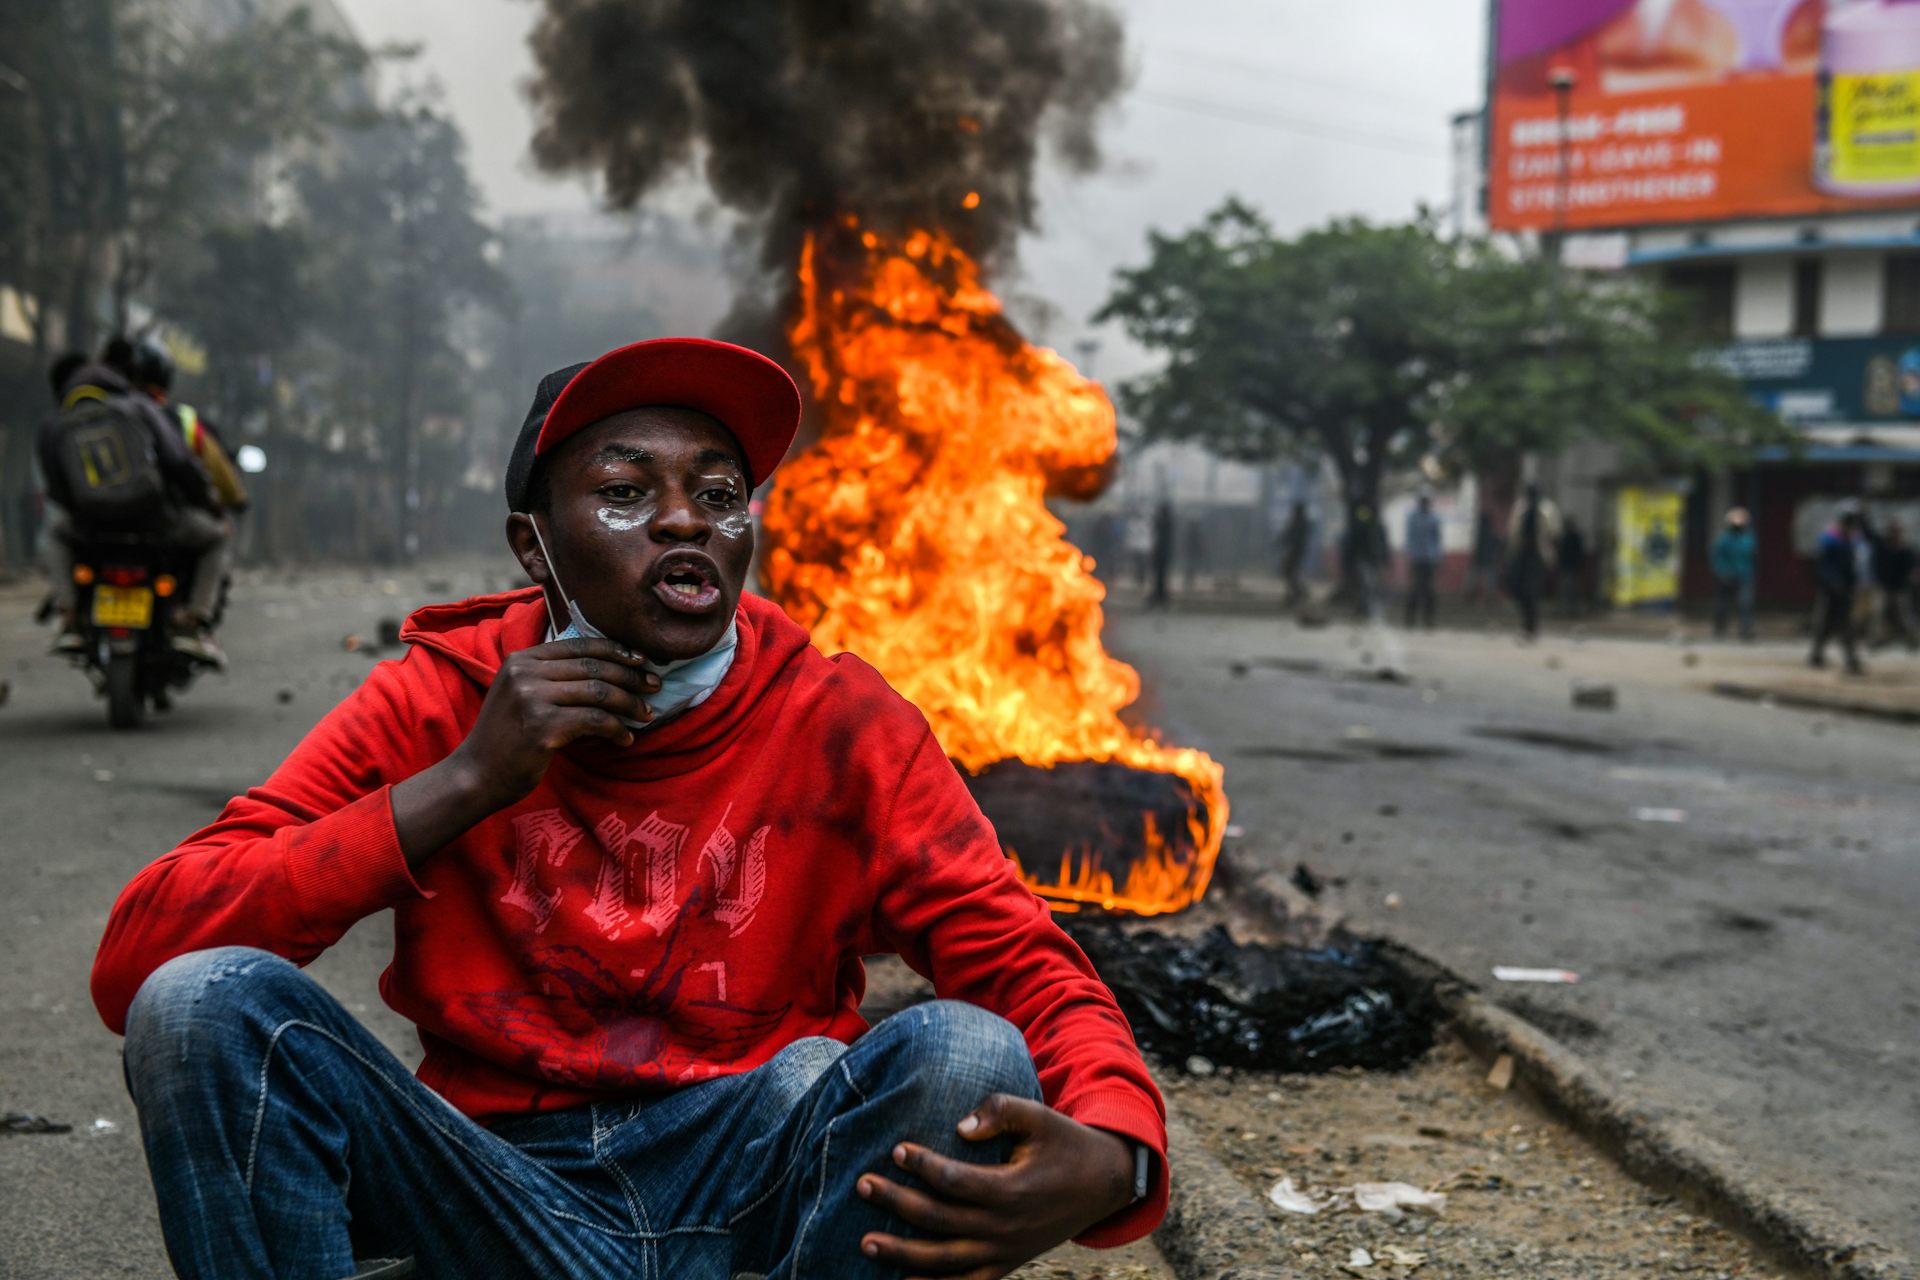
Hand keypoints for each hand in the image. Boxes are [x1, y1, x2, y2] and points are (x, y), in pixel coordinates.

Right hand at [391, 637, 659, 867]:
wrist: (476, 775)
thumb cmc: (506, 738)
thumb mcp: (522, 694)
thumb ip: (553, 677)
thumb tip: (611, 669)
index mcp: (522, 659)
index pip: (580, 645)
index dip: (616, 651)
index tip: (642, 661)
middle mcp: (525, 672)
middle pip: (594, 666)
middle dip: (631, 676)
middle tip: (655, 687)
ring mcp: (532, 698)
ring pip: (599, 692)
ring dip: (630, 703)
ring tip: (647, 714)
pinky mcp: (542, 726)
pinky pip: (595, 721)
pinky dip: (616, 729)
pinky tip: (625, 739)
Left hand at [855, 1094, 1139, 1279]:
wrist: (1103, 1184)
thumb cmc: (1064, 1143)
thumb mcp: (1039, 1116)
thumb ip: (1000, 1111)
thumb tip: (959, 1125)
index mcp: (1012, 1189)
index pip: (954, 1181)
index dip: (923, 1166)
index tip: (896, 1150)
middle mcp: (1005, 1227)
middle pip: (939, 1220)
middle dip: (896, 1204)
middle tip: (862, 1185)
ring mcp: (1005, 1252)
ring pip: (945, 1260)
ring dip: (902, 1254)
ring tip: (865, 1242)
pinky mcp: (1007, 1265)